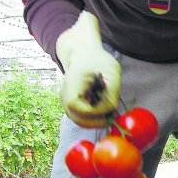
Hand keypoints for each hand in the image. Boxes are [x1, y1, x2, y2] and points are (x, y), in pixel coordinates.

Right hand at [55, 11, 120, 127]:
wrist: (84, 55)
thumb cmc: (98, 61)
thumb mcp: (111, 72)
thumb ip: (112, 92)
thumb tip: (112, 111)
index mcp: (72, 84)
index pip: (78, 107)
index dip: (95, 112)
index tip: (110, 109)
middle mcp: (64, 94)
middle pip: (77, 118)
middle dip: (96, 121)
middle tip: (112, 117)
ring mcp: (65, 101)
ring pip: (79, 120)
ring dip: (95, 120)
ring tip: (108, 112)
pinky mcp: (70, 104)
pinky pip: (80, 117)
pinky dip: (92, 117)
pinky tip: (102, 109)